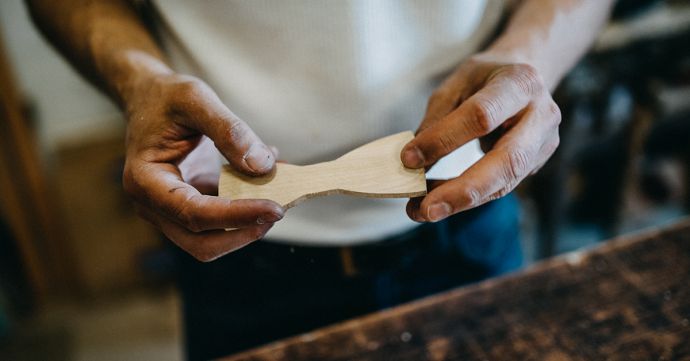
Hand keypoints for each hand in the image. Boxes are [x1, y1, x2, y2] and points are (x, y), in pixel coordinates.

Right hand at [122, 72, 283, 260]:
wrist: (149, 98)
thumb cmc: (166, 97)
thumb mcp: (196, 98)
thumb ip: (229, 131)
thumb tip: (262, 167)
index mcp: (145, 181)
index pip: (194, 214)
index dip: (236, 216)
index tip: (275, 209)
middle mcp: (153, 205)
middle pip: (201, 243)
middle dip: (243, 233)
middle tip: (279, 210)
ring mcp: (170, 210)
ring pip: (212, 240)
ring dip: (248, 225)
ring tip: (279, 195)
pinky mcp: (190, 207)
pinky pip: (220, 221)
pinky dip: (247, 210)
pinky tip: (269, 183)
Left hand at [401, 54, 560, 221]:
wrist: (527, 76)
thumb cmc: (486, 77)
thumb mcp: (458, 82)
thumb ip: (438, 118)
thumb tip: (414, 160)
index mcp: (519, 83)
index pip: (481, 116)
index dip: (444, 140)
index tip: (408, 159)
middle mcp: (541, 114)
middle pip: (507, 160)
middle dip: (463, 189)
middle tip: (427, 209)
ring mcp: (544, 142)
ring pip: (506, 182)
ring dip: (463, 202)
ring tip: (425, 212)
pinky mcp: (537, 163)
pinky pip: (501, 186)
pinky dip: (469, 197)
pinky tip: (442, 203)